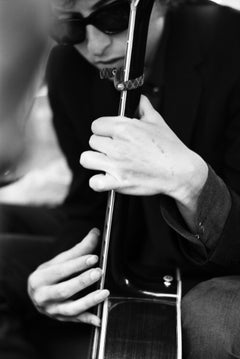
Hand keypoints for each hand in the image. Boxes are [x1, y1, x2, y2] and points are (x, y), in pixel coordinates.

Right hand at [28, 228, 108, 325]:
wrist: (37, 294)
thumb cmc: (50, 275)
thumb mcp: (60, 260)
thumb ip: (79, 248)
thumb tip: (96, 233)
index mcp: (39, 278)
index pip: (60, 270)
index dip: (77, 264)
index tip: (93, 258)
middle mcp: (42, 297)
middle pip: (64, 290)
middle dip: (82, 281)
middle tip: (99, 272)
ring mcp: (51, 311)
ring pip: (70, 308)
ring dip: (89, 301)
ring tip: (104, 293)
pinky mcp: (60, 319)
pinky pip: (76, 320)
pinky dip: (88, 320)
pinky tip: (99, 318)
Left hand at [80, 95, 207, 207]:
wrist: (181, 171)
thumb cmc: (170, 148)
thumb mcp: (157, 121)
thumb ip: (144, 107)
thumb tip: (140, 99)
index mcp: (124, 128)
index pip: (96, 125)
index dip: (103, 130)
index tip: (110, 135)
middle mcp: (117, 145)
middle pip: (92, 141)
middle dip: (102, 145)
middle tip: (113, 150)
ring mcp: (116, 165)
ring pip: (86, 158)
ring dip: (95, 161)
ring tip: (105, 163)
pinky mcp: (119, 182)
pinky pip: (94, 182)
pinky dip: (98, 182)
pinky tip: (106, 178)